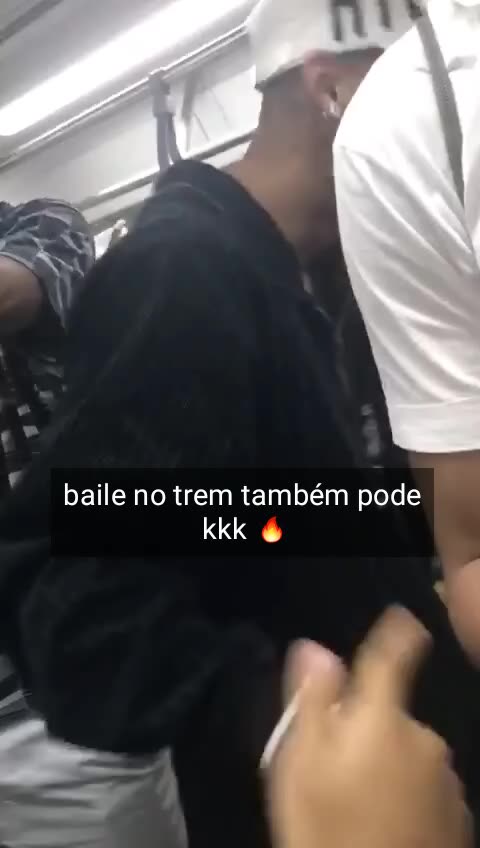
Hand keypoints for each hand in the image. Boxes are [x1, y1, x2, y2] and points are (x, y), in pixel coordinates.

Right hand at [267, 607, 471, 847]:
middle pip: (391, 715)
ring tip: (355, 811)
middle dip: (366, 730)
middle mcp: (424, 739)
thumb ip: (311, 700)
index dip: (396, 633)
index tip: (399, 621)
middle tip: (332, 770)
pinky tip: (383, 831)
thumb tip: (315, 648)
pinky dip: (406, 801)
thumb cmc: (326, 832)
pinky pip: (425, 792)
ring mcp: (446, 782)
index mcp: (383, 717)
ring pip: (407, 756)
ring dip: (385, 768)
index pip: (393, 656)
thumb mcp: (298, 765)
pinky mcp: (458, 821)